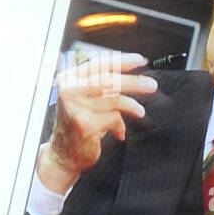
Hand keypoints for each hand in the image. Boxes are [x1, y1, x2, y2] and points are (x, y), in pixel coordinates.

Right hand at [36, 51, 157, 193]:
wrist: (63, 154)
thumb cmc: (77, 124)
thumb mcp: (86, 100)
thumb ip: (103, 87)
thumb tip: (133, 77)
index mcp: (70, 79)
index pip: (99, 64)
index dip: (122, 61)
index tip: (140, 60)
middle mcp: (69, 90)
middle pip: (108, 80)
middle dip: (133, 82)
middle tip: (150, 85)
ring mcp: (75, 107)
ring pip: (114, 99)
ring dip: (131, 106)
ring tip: (139, 111)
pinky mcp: (84, 123)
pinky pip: (113, 117)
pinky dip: (119, 125)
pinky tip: (119, 131)